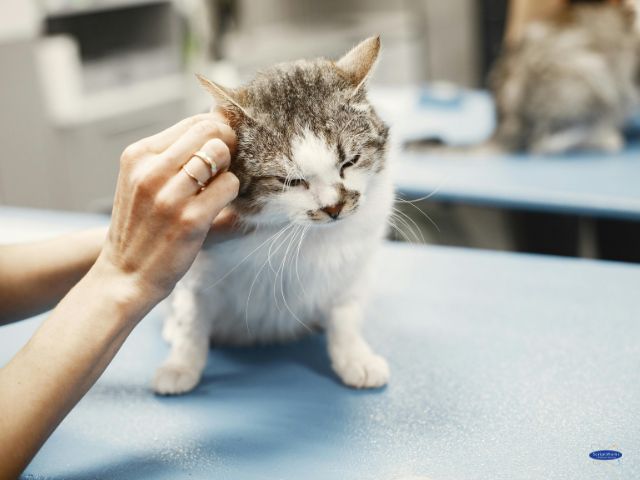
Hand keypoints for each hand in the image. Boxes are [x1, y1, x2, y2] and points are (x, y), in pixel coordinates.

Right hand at [94, 113, 238, 306]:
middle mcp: (150, 171)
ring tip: (217, 188)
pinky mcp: (190, 219)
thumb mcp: (141, 182)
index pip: (193, 123)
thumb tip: (216, 127)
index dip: (216, 132)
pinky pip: (229, 185)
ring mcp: (170, 195)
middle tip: (225, 167)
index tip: (222, 148)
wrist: (125, 275)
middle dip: (227, 145)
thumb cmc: (141, 226)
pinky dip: (232, 192)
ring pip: (220, 154)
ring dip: (228, 170)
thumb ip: (170, 156)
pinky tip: (219, 205)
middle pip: (209, 132)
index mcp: (138, 156)